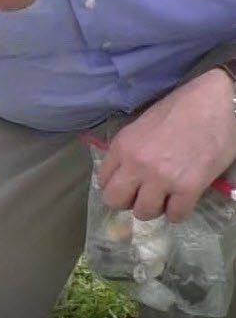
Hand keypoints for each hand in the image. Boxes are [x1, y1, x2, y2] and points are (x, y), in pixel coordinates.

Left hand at [99, 68, 235, 221]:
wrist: (214, 102)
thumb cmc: (178, 110)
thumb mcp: (140, 127)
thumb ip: (127, 151)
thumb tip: (122, 175)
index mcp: (122, 147)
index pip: (103, 181)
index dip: (115, 186)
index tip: (127, 186)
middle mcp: (137, 165)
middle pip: (115, 201)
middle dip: (127, 202)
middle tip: (141, 196)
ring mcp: (162, 178)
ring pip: (144, 213)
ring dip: (154, 208)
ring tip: (164, 197)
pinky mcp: (189, 187)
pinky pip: (175, 215)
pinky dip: (177, 212)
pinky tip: (181, 200)